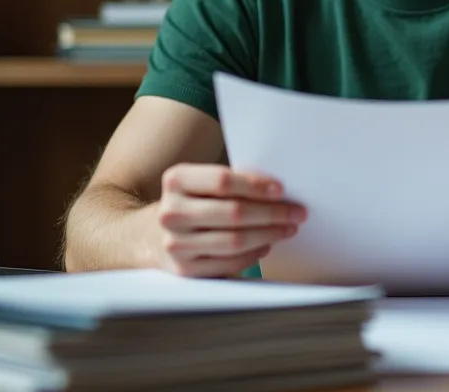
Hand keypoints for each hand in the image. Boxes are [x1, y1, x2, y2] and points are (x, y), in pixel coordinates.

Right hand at [155, 164, 306, 277]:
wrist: (150, 235)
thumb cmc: (190, 202)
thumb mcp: (198, 182)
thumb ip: (230, 182)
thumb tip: (277, 190)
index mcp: (176, 180)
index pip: (222, 181)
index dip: (255, 185)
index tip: (282, 190)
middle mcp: (171, 212)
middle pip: (233, 213)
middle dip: (272, 213)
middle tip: (297, 212)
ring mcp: (176, 243)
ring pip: (234, 240)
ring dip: (269, 234)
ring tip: (287, 228)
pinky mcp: (185, 269)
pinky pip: (229, 263)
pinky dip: (254, 254)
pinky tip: (266, 245)